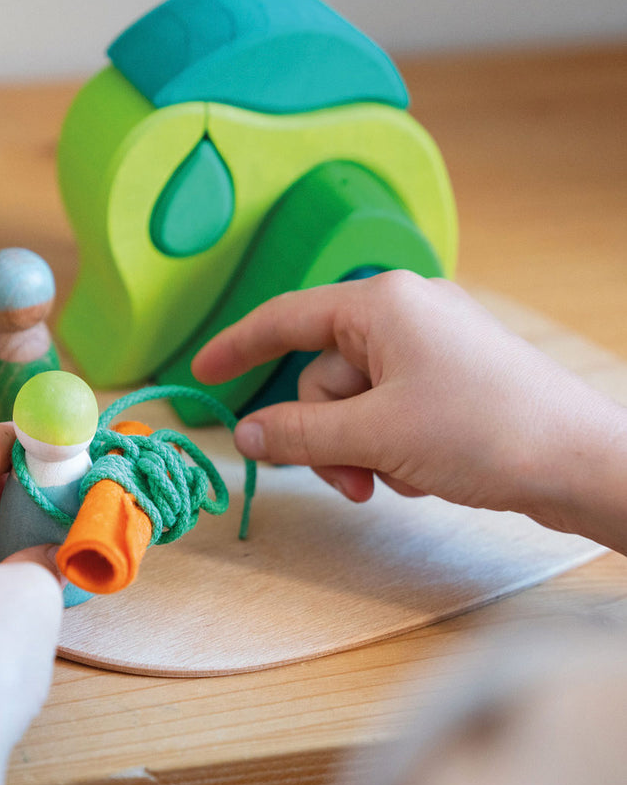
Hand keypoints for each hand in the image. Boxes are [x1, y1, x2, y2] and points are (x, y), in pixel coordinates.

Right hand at [193, 271, 626, 550]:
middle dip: (326, 434)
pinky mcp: (450, 377)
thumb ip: (299, 433)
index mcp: (381, 304)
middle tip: (351, 480)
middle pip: (322, 376)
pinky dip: (391, 445)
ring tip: (398, 477)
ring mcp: (430, 346)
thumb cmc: (483, 431)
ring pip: (354, 401)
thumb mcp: (374, 435)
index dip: (237, 346)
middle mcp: (403, 313)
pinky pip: (389, 408)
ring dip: (360, 448)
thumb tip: (245, 436)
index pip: (285, 319)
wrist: (582, 463)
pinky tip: (425, 469)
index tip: (202, 372)